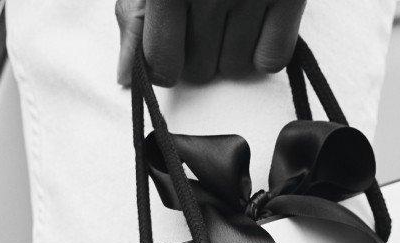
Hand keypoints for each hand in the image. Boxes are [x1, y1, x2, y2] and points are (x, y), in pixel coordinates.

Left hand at [116, 0, 306, 86]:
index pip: (161, 65)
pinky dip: (262, 52)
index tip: (168, 45)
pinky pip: (271, 59)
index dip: (162, 62)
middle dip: (195, 50)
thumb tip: (128, 78)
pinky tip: (253, 23)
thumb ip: (135, 18)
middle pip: (198, 70)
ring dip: (228, 49)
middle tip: (200, 12)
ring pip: (234, 67)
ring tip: (227, 7)